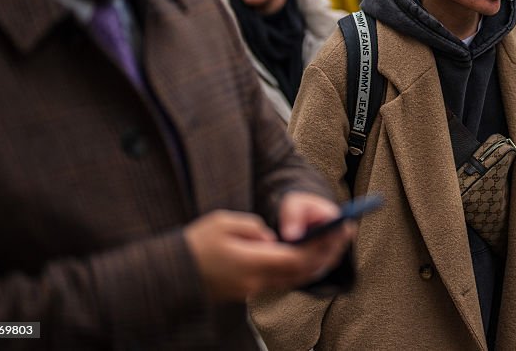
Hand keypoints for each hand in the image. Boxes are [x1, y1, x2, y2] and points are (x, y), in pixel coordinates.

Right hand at [185, 199, 352, 301]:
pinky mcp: (248, 291)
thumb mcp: (223, 222)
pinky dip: (301, 270)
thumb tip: (273, 237)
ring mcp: (252, 290)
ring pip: (294, 280)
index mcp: (251, 262)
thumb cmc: (194, 244)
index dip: (321, 245)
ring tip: (334, 243)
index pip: (296, 258)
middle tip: (345, 234)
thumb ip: (253, 228)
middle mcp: (256, 281)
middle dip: (327, 253)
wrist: (170, 274)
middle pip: (301, 272)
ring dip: (318, 262)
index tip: (338, 230)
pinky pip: (283, 282)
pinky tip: (310, 256)